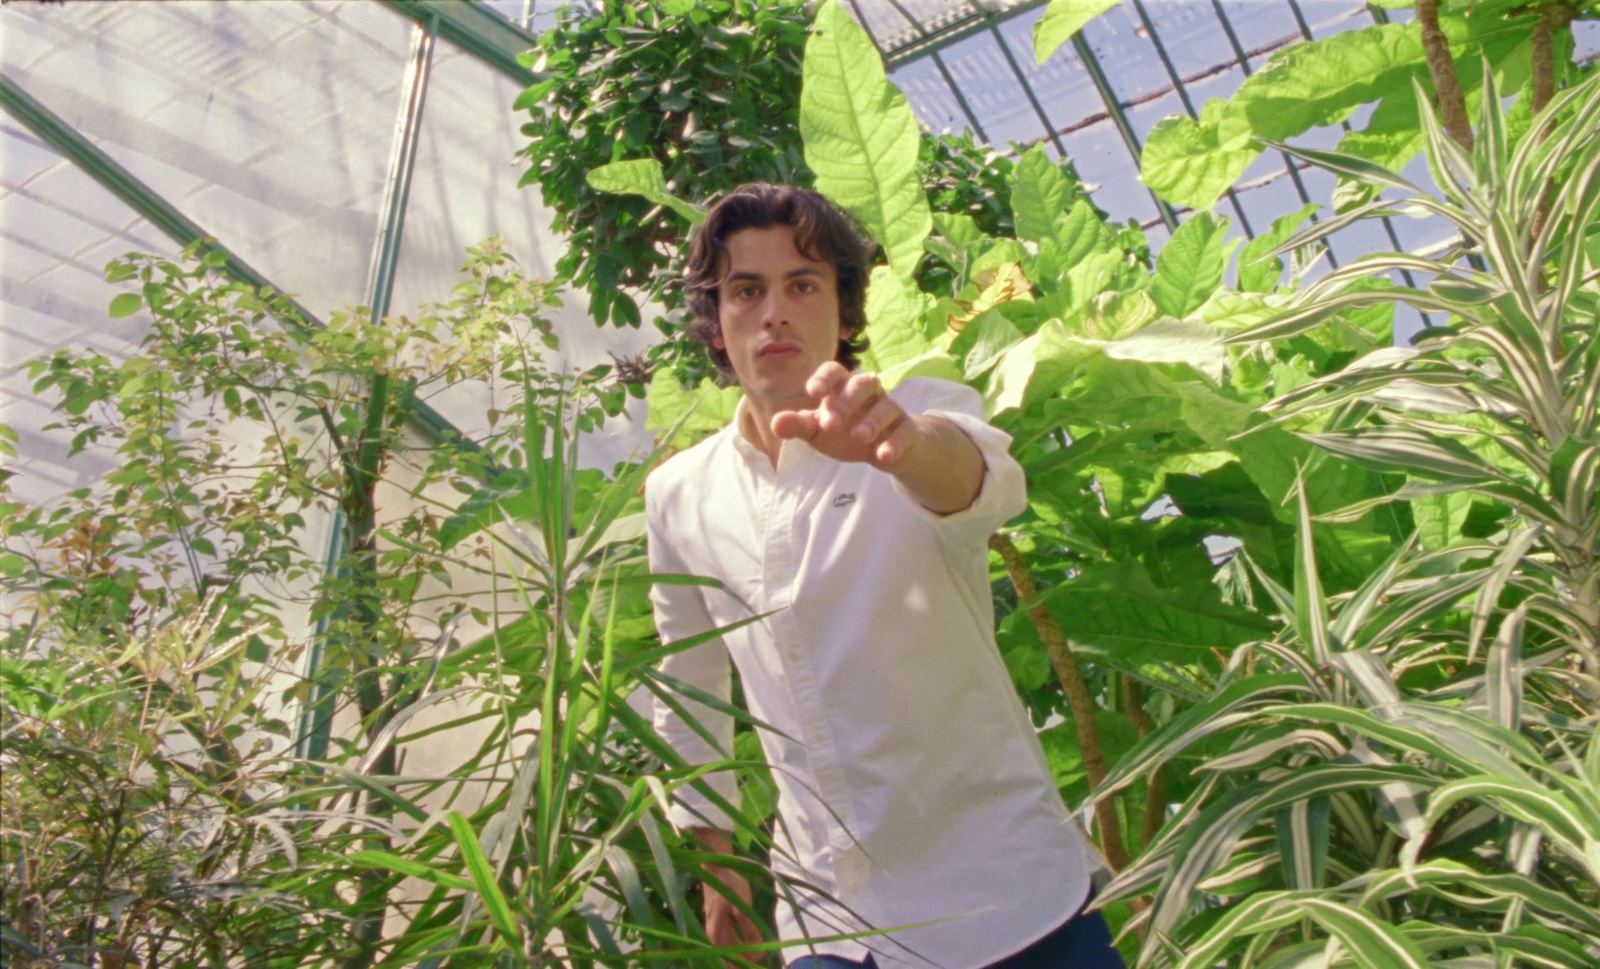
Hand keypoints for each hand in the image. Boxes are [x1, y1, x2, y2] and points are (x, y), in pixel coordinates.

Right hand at [695, 829, 760, 966]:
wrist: (716, 866)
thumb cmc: (730, 885)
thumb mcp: (743, 908)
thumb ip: (750, 932)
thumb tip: (758, 957)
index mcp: (717, 936)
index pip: (730, 965)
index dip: (745, 967)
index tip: (759, 965)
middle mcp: (712, 937)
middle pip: (728, 960)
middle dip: (743, 963)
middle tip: (761, 960)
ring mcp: (713, 930)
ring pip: (727, 952)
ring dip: (741, 956)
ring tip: (757, 955)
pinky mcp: (716, 923)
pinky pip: (726, 943)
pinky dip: (737, 947)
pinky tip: (748, 944)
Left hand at [770, 361, 923, 469]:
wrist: (886, 449)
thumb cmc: (846, 432)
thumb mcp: (818, 431)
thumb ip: (798, 426)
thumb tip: (775, 423)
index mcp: (843, 387)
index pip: (834, 371)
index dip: (824, 378)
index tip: (813, 393)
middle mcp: (869, 393)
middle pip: (861, 384)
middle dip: (846, 402)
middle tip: (829, 425)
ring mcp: (890, 410)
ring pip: (886, 406)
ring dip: (872, 421)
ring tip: (858, 438)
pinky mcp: (906, 430)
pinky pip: (904, 431)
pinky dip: (895, 443)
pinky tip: (882, 456)